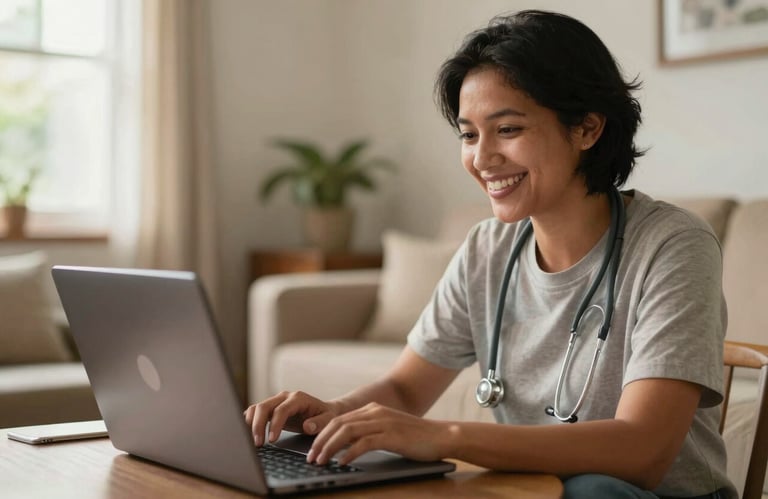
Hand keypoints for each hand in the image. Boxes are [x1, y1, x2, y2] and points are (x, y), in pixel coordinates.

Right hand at [244, 390, 340, 445]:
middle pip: (263, 407)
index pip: (281, 410)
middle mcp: (284, 397)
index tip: (272, 441)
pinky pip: (255, 411)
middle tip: (258, 444)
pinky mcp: (271, 408)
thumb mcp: (328, 419)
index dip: (274, 425)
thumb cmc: (326, 416)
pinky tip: (250, 433)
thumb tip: (307, 426)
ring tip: (255, 441)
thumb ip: (320, 423)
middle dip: (258, 426)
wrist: (324, 410)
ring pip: (256, 408)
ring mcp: (276, 401)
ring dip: (251, 424)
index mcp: (298, 398)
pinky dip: (250, 421)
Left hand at [307, 402, 449, 465]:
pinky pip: (364, 443)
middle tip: (311, 457)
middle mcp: (375, 412)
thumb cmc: (415, 438)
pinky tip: (342, 463)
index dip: (322, 434)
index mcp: (372, 409)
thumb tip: (344, 446)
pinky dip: (349, 453)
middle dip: (321, 441)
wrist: (441, 436)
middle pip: (338, 424)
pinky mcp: (391, 435)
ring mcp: (383, 422)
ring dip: (330, 447)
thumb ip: (368, 433)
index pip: (339, 419)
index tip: (312, 449)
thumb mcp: (387, 431)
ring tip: (321, 461)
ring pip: (347, 432)